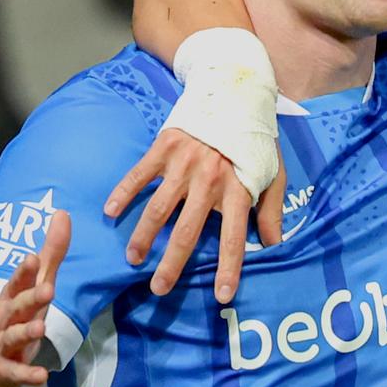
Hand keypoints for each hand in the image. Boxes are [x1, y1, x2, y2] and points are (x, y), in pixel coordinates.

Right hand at [0, 210, 72, 386]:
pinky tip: (41, 376)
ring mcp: (0, 346)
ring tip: (39, 329)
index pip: (16, 282)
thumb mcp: (28, 288)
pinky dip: (27, 375)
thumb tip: (64, 215)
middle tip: (48, 289)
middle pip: (16, 306)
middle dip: (30, 298)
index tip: (32, 257)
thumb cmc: (6, 319)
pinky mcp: (3, 372)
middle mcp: (3, 320)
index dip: (24, 271)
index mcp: (10, 299)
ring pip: (13, 338)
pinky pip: (15, 373)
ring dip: (26, 333)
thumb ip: (49, 255)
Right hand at [104, 128, 286, 303]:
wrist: (232, 91)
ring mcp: (184, 163)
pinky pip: (139, 174)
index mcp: (238, 188)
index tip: (221, 295)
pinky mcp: (164, 147)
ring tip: (133, 258)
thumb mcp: (273, 172)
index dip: (229, 267)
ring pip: (159, 207)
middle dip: (173, 263)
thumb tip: (276, 245)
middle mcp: (210, 179)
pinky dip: (123, 192)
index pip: (234, 237)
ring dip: (144, 236)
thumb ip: (272, 209)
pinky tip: (111, 211)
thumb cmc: (253, 139)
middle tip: (159, 288)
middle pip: (188, 230)